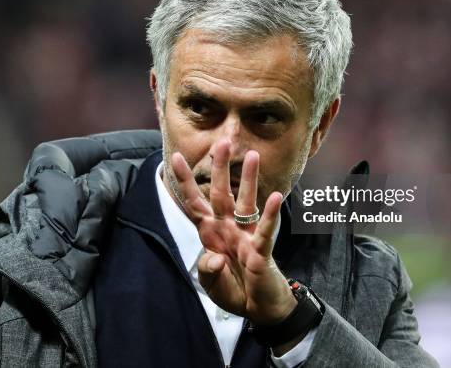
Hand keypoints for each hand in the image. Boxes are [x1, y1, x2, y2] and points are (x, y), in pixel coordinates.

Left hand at [171, 138, 296, 324]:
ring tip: (253, 156)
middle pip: (221, 193)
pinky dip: (271, 215)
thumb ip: (207, 270)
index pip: (195, 203)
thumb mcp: (211, 285)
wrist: (258, 309)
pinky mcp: (261, 250)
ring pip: (246, 202)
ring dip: (249, 180)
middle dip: (220, 169)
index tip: (174, 157)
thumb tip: (215, 257)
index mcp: (211, 234)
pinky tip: (276, 197)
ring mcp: (245, 237)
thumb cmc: (234, 290)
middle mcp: (227, 229)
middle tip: (223, 143)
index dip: (185, 182)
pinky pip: (265, 230)